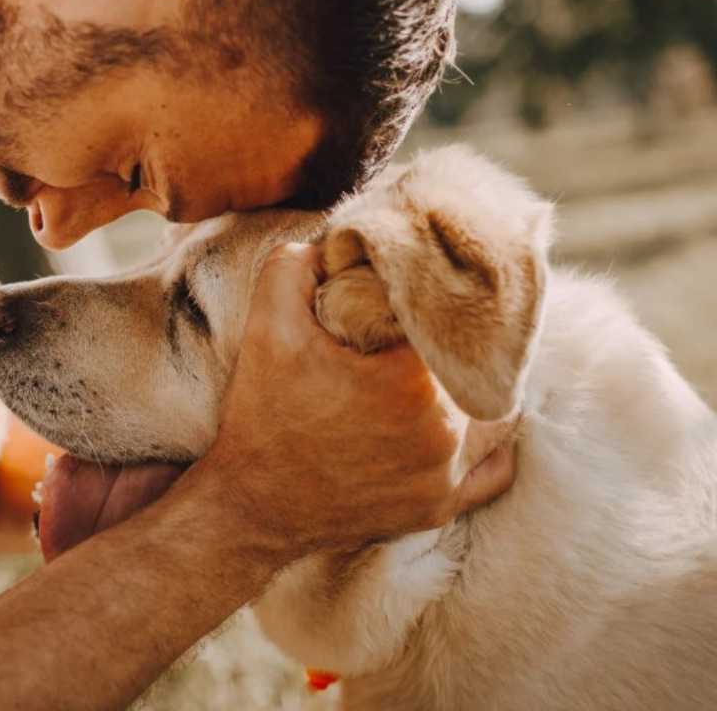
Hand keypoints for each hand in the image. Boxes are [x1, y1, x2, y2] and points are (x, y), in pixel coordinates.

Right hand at [203, 243, 515, 562]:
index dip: (439, 299)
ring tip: (452, 366)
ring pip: (499, 414)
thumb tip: (332, 243)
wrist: (250, 507)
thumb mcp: (267, 328)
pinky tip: (466, 418)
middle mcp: (444, 433)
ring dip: (479, 387)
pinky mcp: (440, 508)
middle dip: (459, 343)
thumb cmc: (262, 417)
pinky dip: (488, 442)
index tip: (421, 290)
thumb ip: (294, 266)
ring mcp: (447, 477)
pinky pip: (495, 469)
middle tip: (436, 326)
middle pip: (482, 365)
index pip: (455, 320)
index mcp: (411, 382)